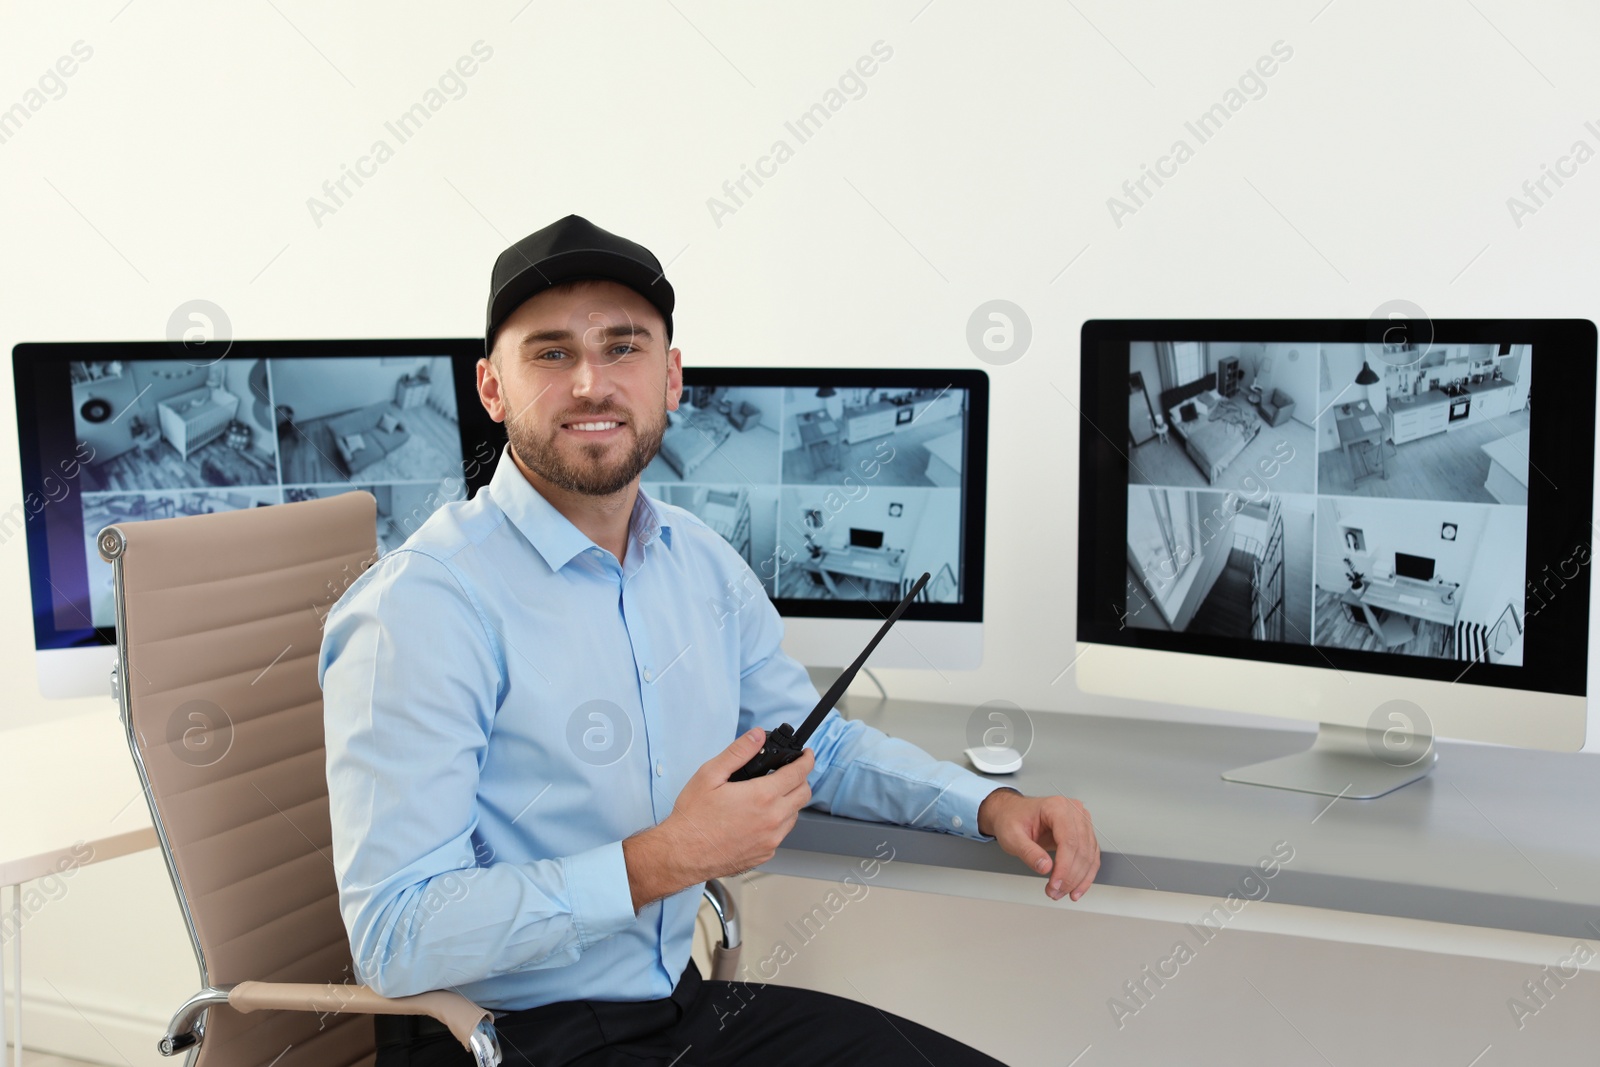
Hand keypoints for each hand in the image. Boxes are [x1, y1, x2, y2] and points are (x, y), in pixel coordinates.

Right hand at [625, 728, 812, 909]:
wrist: (682, 854)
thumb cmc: (693, 818)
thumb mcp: (711, 775)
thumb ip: (738, 752)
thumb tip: (757, 736)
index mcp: (762, 797)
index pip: (798, 774)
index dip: (807, 760)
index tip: (807, 755)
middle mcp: (772, 820)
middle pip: (804, 794)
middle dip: (801, 779)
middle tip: (789, 773)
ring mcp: (770, 840)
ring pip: (794, 815)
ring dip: (789, 802)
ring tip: (769, 795)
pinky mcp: (765, 854)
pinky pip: (781, 834)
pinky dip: (777, 822)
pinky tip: (758, 818)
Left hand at [978, 789, 1099, 901]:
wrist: (1012, 813)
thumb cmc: (1012, 819)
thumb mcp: (1012, 836)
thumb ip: (1028, 852)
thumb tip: (1045, 867)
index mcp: (1057, 807)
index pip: (1069, 840)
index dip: (1065, 867)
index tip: (1056, 884)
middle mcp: (1073, 811)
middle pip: (1081, 850)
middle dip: (1070, 877)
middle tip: (1055, 892)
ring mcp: (1081, 822)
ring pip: (1089, 856)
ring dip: (1078, 879)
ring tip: (1061, 892)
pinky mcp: (1083, 833)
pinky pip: (1091, 857)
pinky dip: (1085, 875)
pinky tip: (1076, 888)